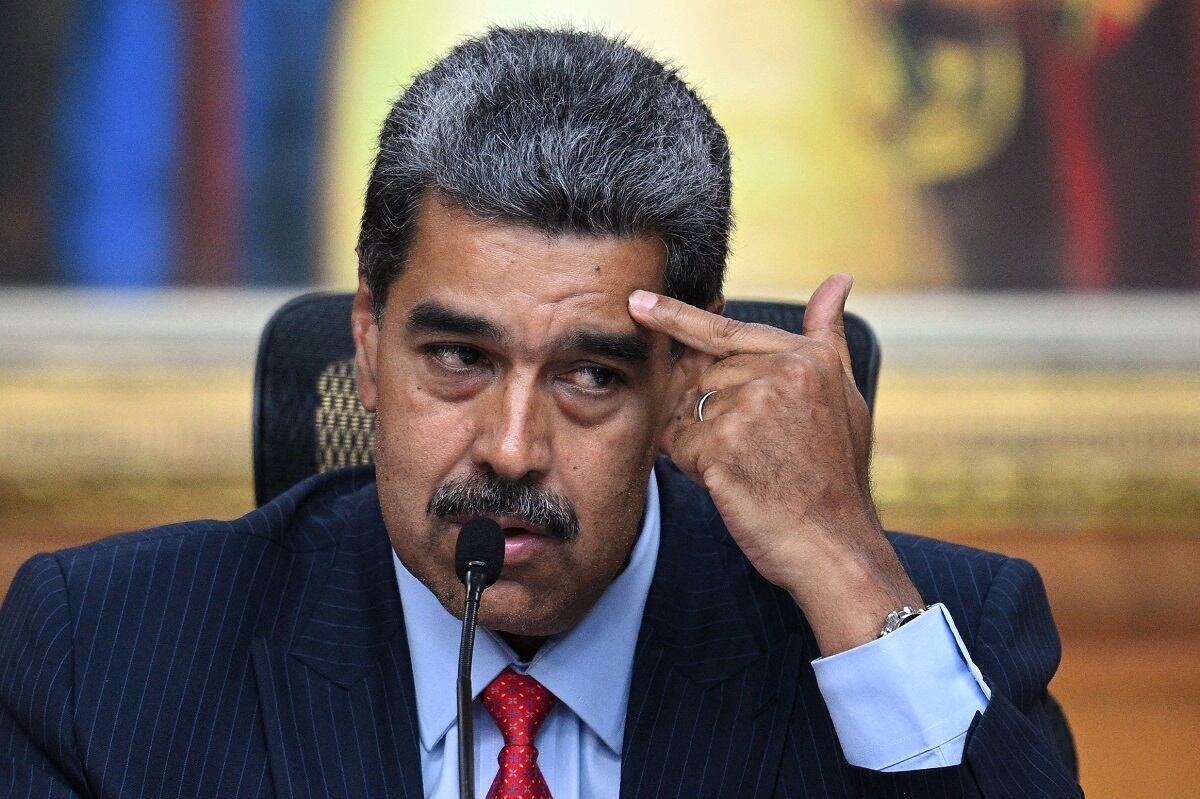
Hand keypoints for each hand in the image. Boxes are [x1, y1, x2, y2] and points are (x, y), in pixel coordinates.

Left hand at [628, 274, 923, 654]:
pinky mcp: (721, 445)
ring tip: (746, 468)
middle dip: (706, 411)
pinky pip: (676, 443)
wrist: (835, 544)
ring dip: (698, 439)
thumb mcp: (846, 397)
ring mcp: (749, 407)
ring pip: (686, 410)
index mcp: (807, 358)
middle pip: (702, 377)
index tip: (637, 302)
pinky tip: (728, 482)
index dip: (678, 318)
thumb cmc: (835, 479)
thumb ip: (828, 337)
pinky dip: (689, 465)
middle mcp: (780, 373)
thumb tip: (839, 279)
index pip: (727, 332)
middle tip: (750, 451)